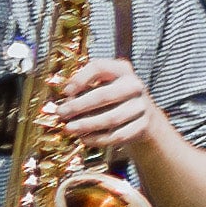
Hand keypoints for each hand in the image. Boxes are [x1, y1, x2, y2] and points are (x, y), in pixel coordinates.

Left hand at [34, 54, 155, 155]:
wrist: (144, 115)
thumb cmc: (115, 98)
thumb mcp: (105, 85)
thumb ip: (85, 88)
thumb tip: (64, 100)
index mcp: (122, 70)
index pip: (100, 67)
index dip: (80, 78)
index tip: (65, 92)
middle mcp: (134, 85)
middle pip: (104, 95)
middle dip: (78, 106)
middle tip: (61, 114)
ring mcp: (141, 106)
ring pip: (110, 118)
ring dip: (86, 125)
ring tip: (69, 129)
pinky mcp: (143, 125)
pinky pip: (118, 135)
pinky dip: (99, 139)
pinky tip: (85, 139)